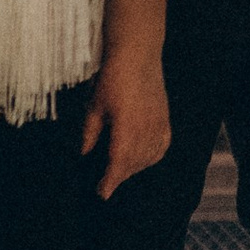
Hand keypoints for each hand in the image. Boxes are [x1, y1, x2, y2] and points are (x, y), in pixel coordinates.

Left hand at [82, 23, 170, 200]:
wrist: (137, 56)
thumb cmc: (112, 78)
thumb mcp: (94, 107)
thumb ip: (89, 133)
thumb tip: (84, 153)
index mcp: (126, 128)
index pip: (118, 164)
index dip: (110, 181)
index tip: (102, 193)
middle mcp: (145, 130)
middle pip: (133, 163)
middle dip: (119, 176)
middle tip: (106, 182)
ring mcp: (158, 124)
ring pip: (148, 157)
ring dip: (135, 168)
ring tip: (122, 170)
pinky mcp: (164, 118)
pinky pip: (162, 145)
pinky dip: (153, 156)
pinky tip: (144, 158)